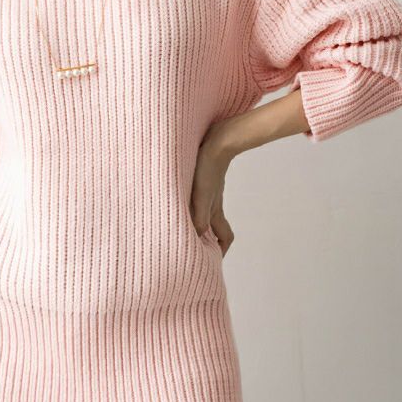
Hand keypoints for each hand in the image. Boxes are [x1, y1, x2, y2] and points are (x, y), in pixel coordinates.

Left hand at [189, 125, 235, 257]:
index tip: (211, 262)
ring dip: (195, 223)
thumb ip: (199, 217)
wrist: (217, 140)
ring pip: (205, 213)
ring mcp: (209, 192)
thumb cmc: (208, 167)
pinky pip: (197, 199)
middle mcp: (213, 204)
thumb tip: (197, 238)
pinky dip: (189, 206)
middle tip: (191, 248)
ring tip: (178, 227)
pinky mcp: (203, 179)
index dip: (221, 252)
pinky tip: (176, 201)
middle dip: (206, 240)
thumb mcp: (201, 195)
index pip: (225, 238)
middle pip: (214, 228)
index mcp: (214, 211)